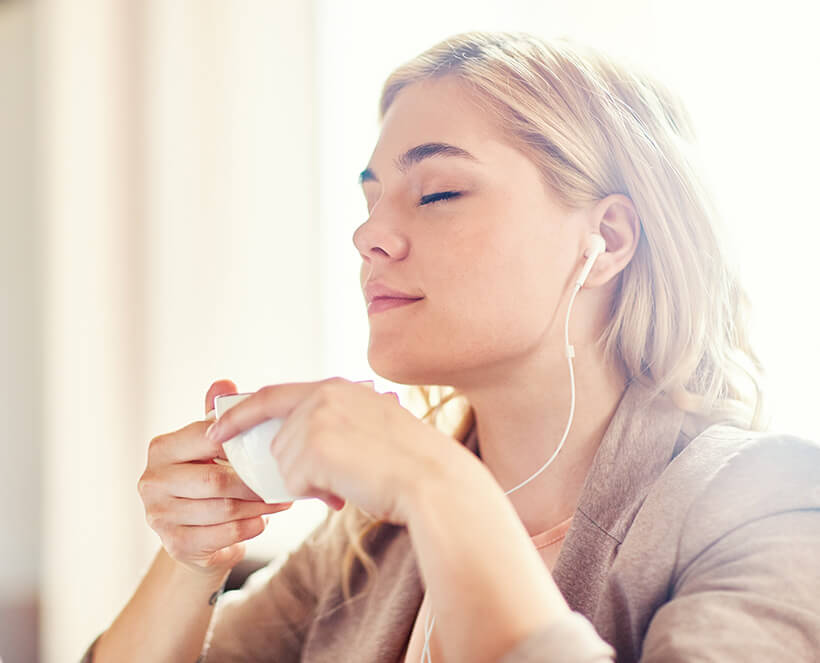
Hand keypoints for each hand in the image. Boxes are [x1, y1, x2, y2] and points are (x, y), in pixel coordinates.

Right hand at [137, 379, 293, 575]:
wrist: (194, 533)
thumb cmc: (206, 478)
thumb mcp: (209, 445)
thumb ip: (215, 416)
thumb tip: (224, 383)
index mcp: (161, 449)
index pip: (206, 439)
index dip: (240, 442)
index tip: (271, 444)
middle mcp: (152, 482)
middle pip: (215, 480)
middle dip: (254, 482)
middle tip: (283, 479)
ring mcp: (159, 516)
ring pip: (224, 509)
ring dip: (259, 506)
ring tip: (281, 500)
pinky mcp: (175, 545)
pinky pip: (223, 535)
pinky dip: (249, 528)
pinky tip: (262, 520)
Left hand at [205, 377, 470, 524]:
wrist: (432, 481)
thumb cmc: (410, 464)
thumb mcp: (373, 427)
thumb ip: (338, 424)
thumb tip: (301, 445)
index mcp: (338, 387)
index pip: (274, 395)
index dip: (241, 413)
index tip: (217, 429)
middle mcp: (323, 395)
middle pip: (278, 439)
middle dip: (295, 467)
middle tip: (335, 480)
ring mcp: (317, 418)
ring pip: (284, 463)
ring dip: (310, 482)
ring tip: (350, 483)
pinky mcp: (314, 445)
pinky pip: (292, 481)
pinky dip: (314, 493)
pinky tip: (345, 490)